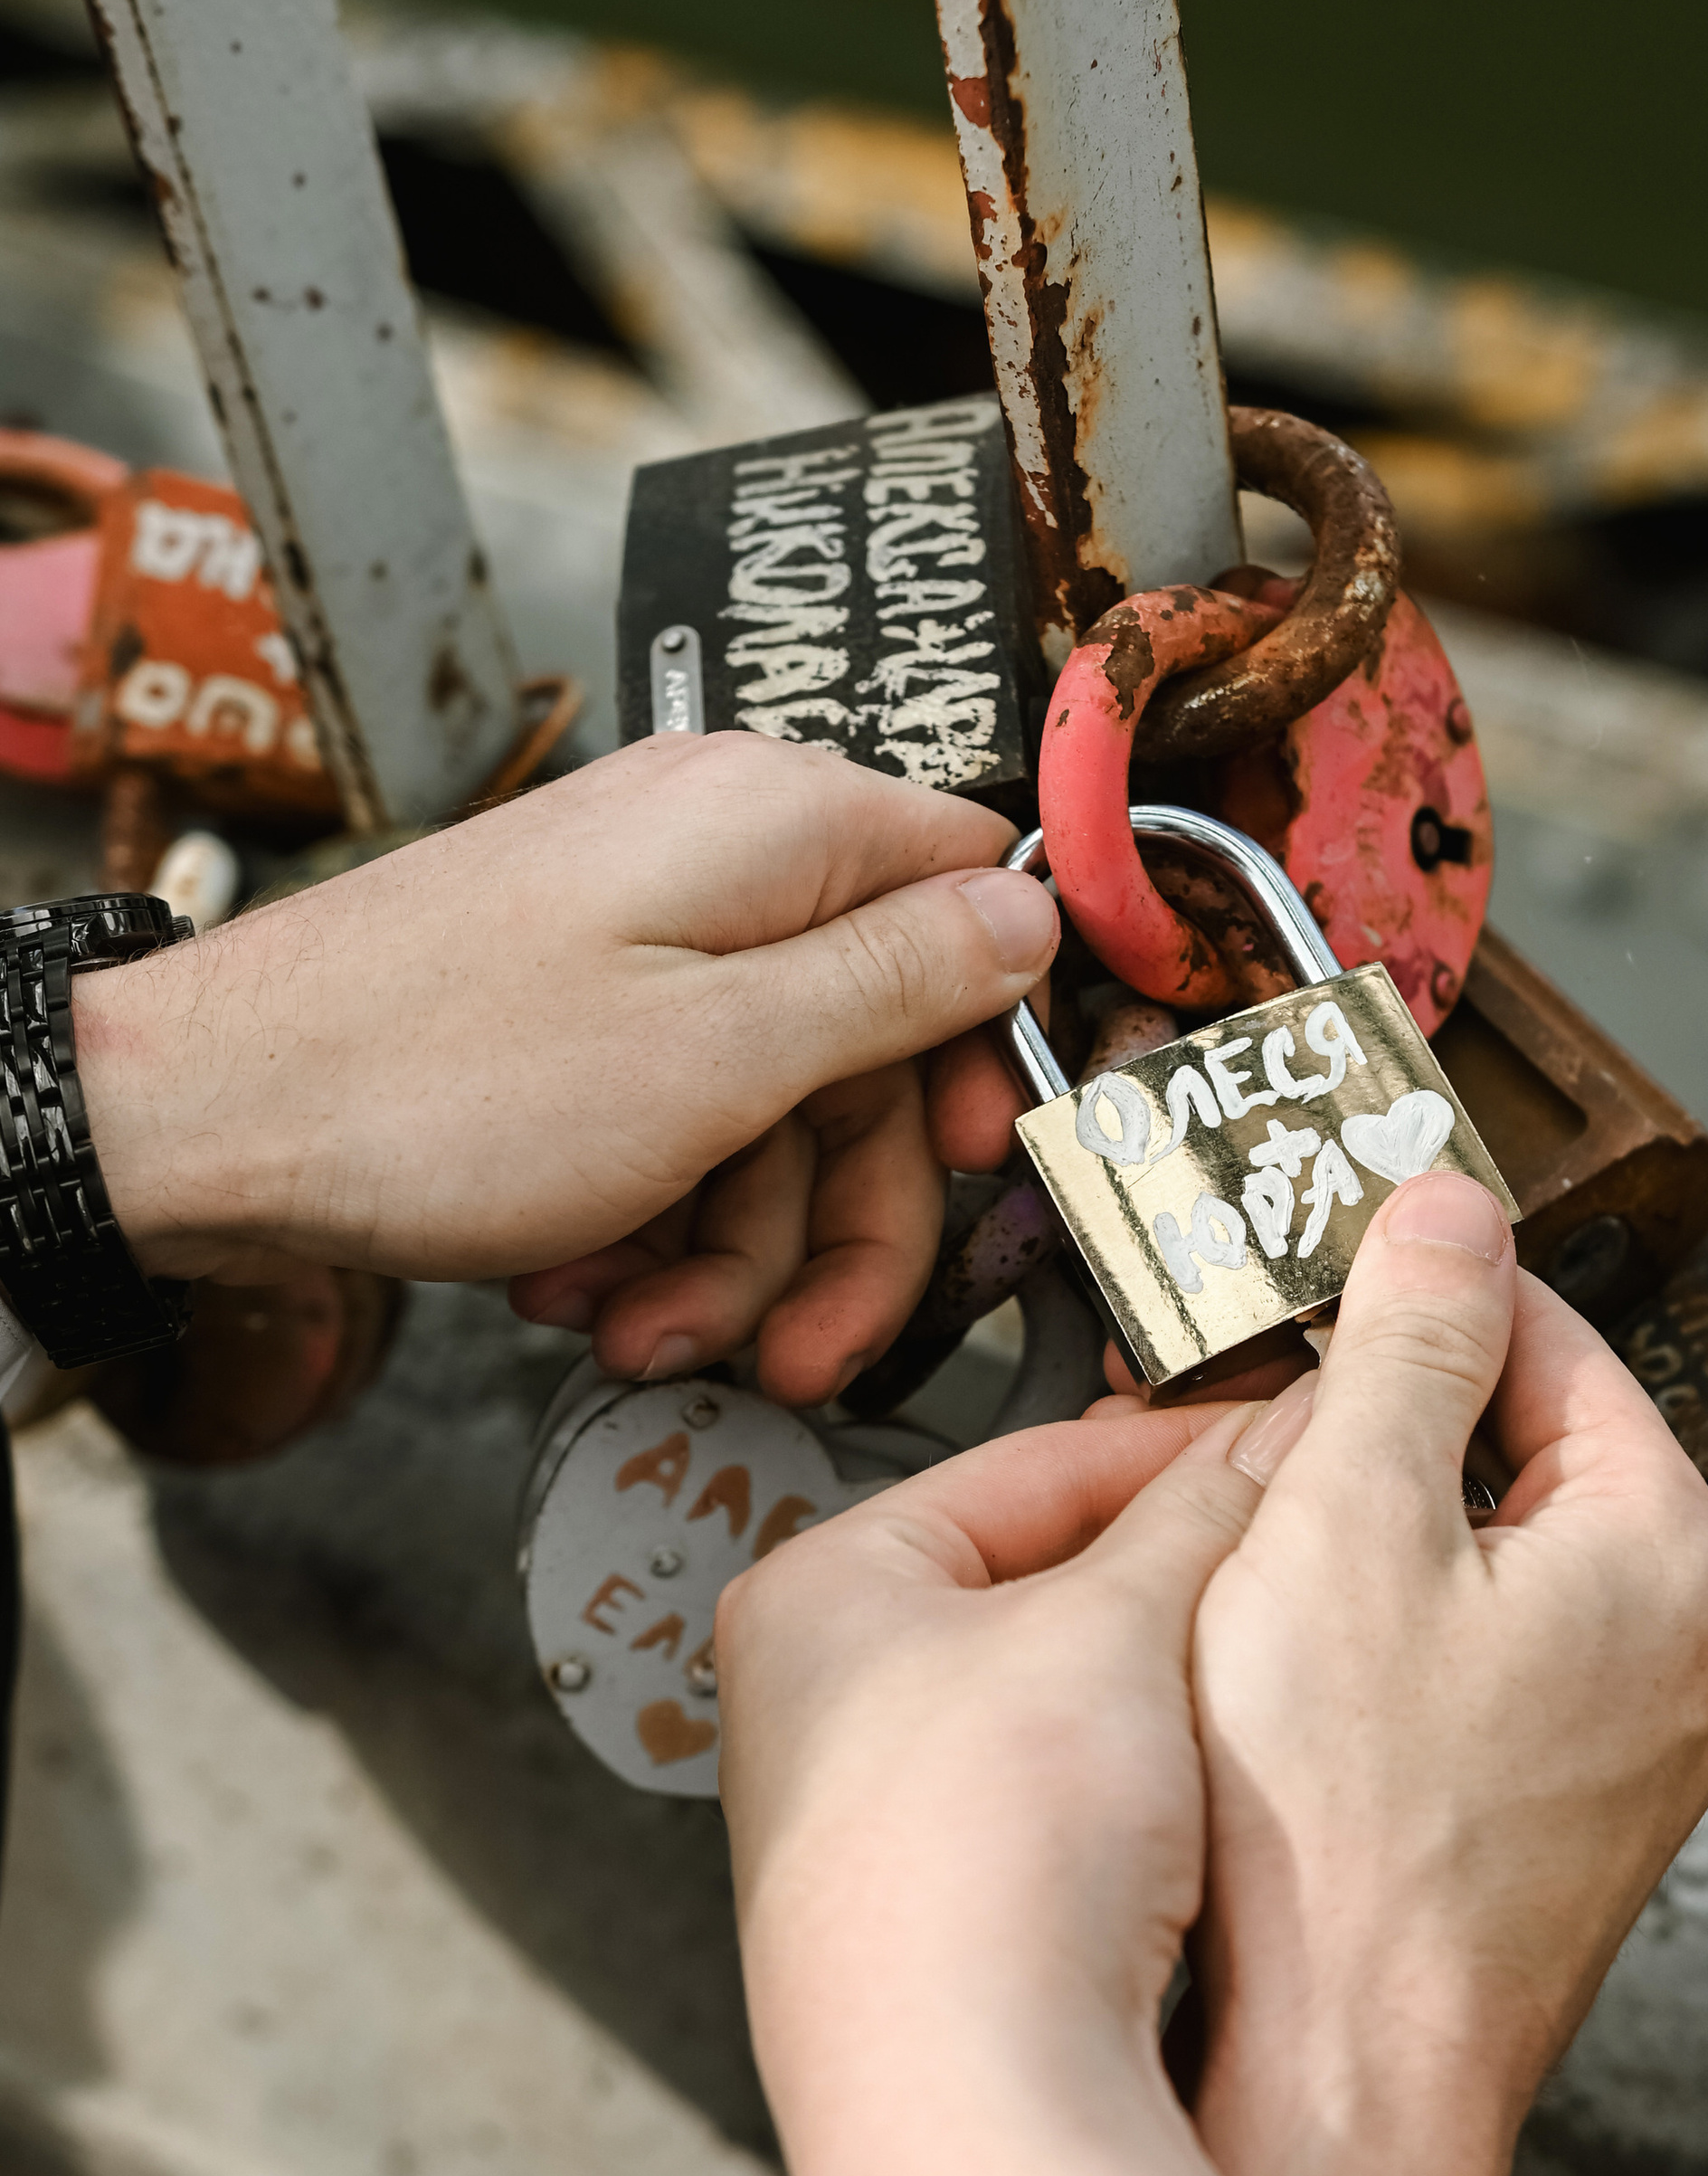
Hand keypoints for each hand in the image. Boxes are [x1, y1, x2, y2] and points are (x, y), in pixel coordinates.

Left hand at [71, 732, 1058, 1404]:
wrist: (201, 1123)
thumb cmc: (441, 1086)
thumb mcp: (723, 1058)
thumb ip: (901, 983)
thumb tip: (1037, 912)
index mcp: (776, 825)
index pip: (974, 894)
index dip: (993, 1049)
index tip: (981, 1169)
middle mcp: (717, 856)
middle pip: (874, 1050)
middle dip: (837, 1223)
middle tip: (804, 1350)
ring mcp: (637, 932)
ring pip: (773, 1111)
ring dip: (728, 1251)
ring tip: (641, 1334)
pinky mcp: (575, 1007)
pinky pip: (677, 1118)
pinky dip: (649, 1218)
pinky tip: (584, 1287)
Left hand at [716, 1406, 1472, 2175]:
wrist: (974, 2120)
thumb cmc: (983, 1868)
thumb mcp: (1118, 1626)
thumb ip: (1202, 1513)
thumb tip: (1266, 1440)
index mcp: (815, 1597)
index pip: (1025, 1464)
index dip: (1174, 1447)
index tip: (1281, 1447)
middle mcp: (818, 1714)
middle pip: (1044, 1588)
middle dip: (1176, 1580)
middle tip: (1291, 1560)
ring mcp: (874, 1837)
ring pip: (1069, 1714)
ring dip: (1171, 1697)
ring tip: (1260, 1688)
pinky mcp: (944, 1943)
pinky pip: (1071, 1829)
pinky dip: (1148, 1805)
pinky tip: (1215, 1817)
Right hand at [1188, 1167, 1707, 2175]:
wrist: (1335, 2091)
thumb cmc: (1338, 1837)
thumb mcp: (1347, 1519)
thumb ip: (1409, 1343)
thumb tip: (1451, 1205)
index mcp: (1667, 1551)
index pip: (1552, 1342)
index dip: (1420, 1293)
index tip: (1329, 1272)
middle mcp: (1688, 1656)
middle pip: (1525, 1461)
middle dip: (1388, 1429)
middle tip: (1258, 1424)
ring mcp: (1634, 1761)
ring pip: (1496, 1579)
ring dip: (1381, 1545)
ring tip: (1253, 1562)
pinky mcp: (1564, 1839)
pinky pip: (1484, 1688)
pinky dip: (1393, 1657)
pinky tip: (1292, 1688)